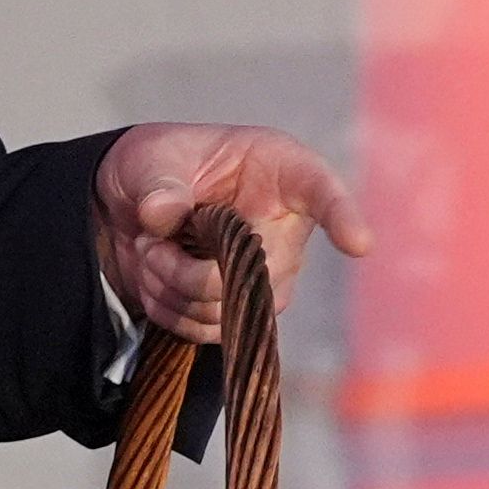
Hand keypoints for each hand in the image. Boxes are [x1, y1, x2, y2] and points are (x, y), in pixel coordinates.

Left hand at [91, 124, 362, 348]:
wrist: (129, 210)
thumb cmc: (155, 168)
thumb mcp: (148, 159)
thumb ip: (157, 183)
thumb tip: (162, 215)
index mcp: (278, 171)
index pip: (320, 191)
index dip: (342, 216)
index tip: (358, 244)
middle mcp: (285, 228)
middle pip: (253, 271)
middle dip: (184, 266)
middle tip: (151, 237)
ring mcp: (271, 276)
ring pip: (220, 308)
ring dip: (167, 283)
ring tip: (152, 247)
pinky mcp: (245, 312)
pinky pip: (202, 330)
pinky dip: (164, 306)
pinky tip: (158, 273)